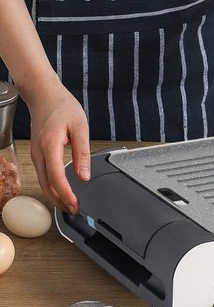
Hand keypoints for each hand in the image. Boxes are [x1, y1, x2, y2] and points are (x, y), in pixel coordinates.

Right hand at [25, 77, 89, 213]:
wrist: (44, 94)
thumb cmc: (62, 107)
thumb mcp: (80, 127)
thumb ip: (83, 153)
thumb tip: (84, 176)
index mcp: (50, 145)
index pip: (56, 177)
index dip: (66, 194)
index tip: (75, 205)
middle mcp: (39, 152)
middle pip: (46, 185)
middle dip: (60, 201)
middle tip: (75, 211)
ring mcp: (36, 153)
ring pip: (43, 181)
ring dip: (55, 196)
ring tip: (70, 205)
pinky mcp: (37, 153)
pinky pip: (43, 174)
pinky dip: (51, 186)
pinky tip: (61, 191)